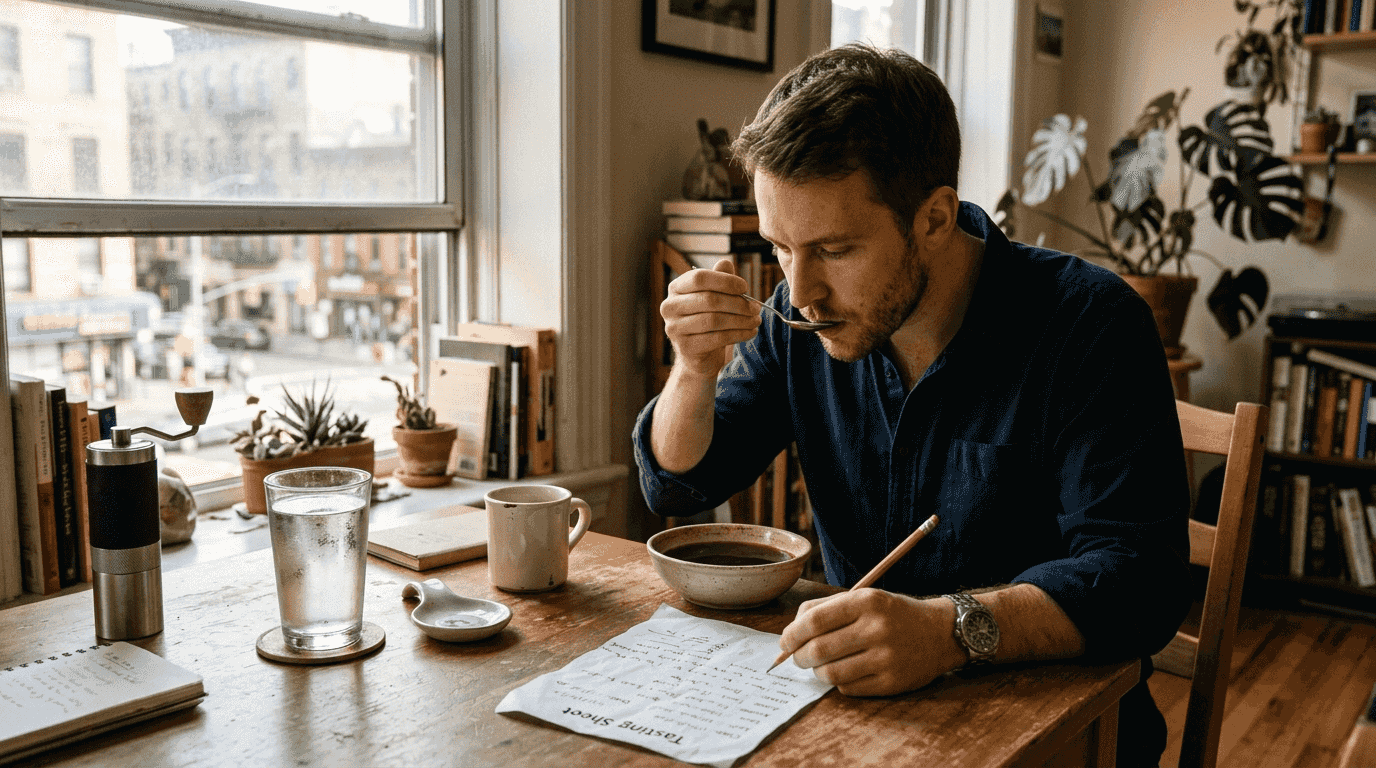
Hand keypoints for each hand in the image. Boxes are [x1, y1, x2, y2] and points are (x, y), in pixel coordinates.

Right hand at [659, 259, 760, 376]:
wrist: (699, 354)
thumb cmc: (708, 319)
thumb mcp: (714, 296)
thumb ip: (719, 279)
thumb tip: (725, 263)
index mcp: (676, 288)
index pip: (699, 278)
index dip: (725, 281)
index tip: (745, 287)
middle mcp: (670, 306)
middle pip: (709, 299)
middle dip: (738, 303)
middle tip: (756, 307)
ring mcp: (674, 328)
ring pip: (714, 320)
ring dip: (741, 320)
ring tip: (756, 320)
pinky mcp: (685, 347)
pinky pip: (717, 338)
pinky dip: (738, 334)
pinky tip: (750, 332)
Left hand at [780, 589, 964, 695]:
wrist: (940, 632)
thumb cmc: (893, 614)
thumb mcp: (864, 598)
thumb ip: (825, 609)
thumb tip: (789, 633)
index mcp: (867, 602)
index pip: (814, 620)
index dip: (792, 634)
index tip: (785, 642)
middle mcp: (877, 628)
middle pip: (819, 649)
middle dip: (799, 657)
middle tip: (798, 658)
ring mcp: (886, 658)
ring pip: (831, 673)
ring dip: (817, 673)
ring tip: (819, 667)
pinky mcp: (892, 682)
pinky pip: (849, 689)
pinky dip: (838, 683)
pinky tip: (845, 673)